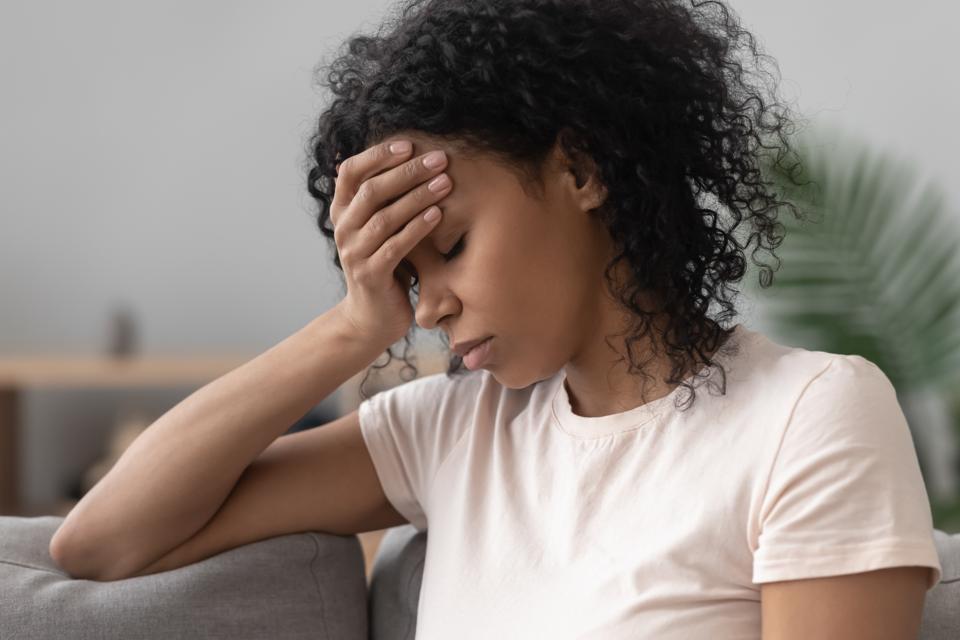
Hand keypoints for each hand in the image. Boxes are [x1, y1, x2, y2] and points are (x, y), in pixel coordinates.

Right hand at [330, 139, 451, 346]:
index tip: (410, 144)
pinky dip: (417, 228)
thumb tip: (415, 154)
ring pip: (385, 217)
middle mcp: (342, 229)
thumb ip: (387, 198)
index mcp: (342, 211)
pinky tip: (438, 214)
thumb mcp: (382, 226)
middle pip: (372, 191)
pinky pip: (395, 246)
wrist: (372, 316)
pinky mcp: (370, 275)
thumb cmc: (385, 263)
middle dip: (408, 172)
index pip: (351, 171)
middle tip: (440, 160)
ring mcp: (353, 253)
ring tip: (446, 183)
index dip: (378, 155)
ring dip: (418, 197)